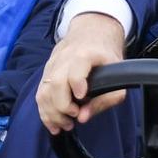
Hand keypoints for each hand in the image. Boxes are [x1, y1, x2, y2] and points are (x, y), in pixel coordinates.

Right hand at [35, 13, 126, 133]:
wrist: (90, 33)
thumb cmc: (105, 55)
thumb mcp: (117, 73)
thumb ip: (107, 98)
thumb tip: (83, 117)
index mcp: (85, 54)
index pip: (76, 67)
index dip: (77, 83)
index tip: (81, 99)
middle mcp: (64, 58)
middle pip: (55, 84)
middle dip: (63, 107)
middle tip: (74, 118)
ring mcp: (52, 65)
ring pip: (44, 92)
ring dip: (52, 113)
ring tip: (65, 125)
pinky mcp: (45, 73)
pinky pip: (40, 95)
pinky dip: (44, 112)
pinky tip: (54, 124)